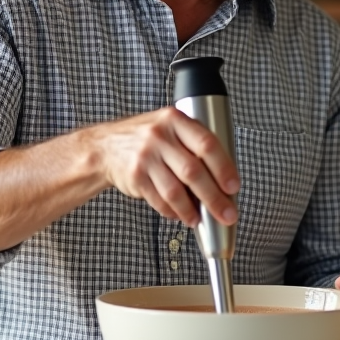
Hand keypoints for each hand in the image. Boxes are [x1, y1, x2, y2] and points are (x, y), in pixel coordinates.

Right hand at [91, 107, 239, 226]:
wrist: (106, 146)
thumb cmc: (146, 138)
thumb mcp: (170, 128)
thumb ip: (194, 145)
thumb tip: (222, 178)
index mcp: (175, 120)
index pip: (206, 144)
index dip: (223, 168)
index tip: (233, 187)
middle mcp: (159, 136)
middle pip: (193, 172)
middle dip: (214, 198)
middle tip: (226, 213)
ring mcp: (145, 157)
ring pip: (175, 191)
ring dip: (191, 210)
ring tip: (200, 219)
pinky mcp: (135, 177)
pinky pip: (159, 200)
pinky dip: (172, 211)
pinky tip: (180, 214)